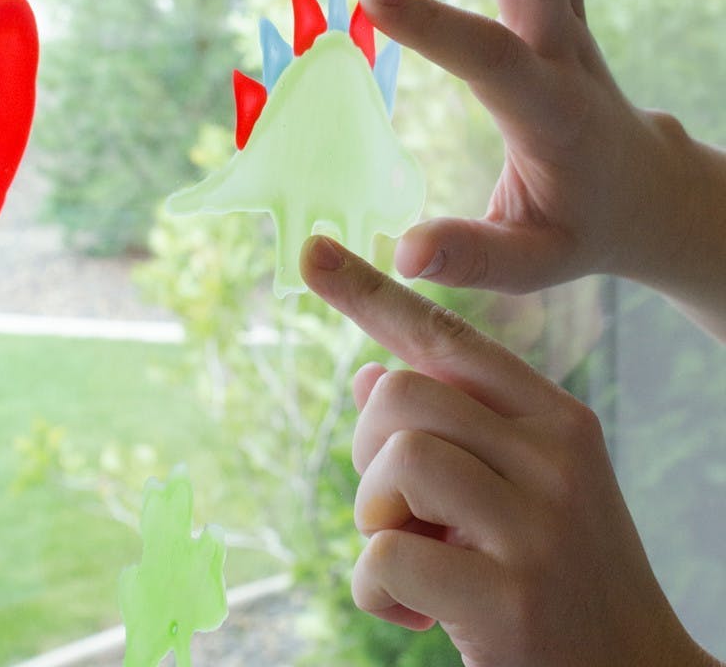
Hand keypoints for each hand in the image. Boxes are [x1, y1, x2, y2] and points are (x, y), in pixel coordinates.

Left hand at [302, 236, 713, 666]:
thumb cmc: (553, 577)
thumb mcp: (517, 490)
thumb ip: (452, 430)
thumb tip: (371, 375)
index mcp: (555, 419)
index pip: (447, 337)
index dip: (371, 293)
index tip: (310, 251)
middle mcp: (555, 456)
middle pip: (402, 392)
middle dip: (368, 453)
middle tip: (401, 515)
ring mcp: (538, 525)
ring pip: (398, 458)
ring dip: (376, 517)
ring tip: (414, 558)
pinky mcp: (512, 595)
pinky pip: (385, 555)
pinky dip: (374, 590)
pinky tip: (416, 616)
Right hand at [363, 0, 725, 333]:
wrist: (653, 198)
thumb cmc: (582, 231)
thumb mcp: (534, 262)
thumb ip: (474, 257)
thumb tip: (403, 254)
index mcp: (550, 113)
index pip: (491, 57)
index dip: (433, 22)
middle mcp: (565, 54)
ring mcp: (571, 24)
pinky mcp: (567, 9)